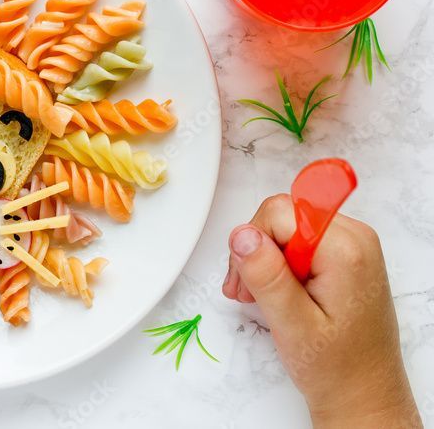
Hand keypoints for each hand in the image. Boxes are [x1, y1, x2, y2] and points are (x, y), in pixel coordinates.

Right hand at [222, 194, 419, 428]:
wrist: (363, 394)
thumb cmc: (337, 368)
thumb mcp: (293, 326)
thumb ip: (267, 276)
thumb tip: (242, 235)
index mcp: (346, 251)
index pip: (280, 212)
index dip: (255, 243)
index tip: (250, 279)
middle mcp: (354, 239)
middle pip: (281, 216)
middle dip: (255, 252)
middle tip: (249, 293)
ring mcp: (350, 246)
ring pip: (285, 228)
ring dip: (263, 261)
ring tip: (259, 298)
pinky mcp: (343, 256)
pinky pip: (298, 242)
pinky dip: (278, 265)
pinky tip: (274, 294)